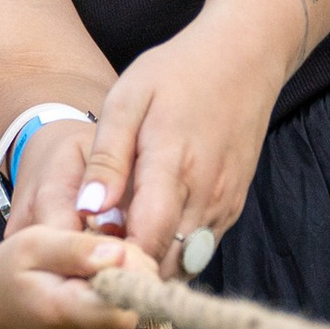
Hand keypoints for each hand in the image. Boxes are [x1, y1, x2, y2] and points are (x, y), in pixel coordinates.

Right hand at [0, 227, 145, 328]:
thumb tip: (121, 254)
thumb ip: (77, 249)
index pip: (129, 299)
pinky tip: (90, 280)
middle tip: (101, 250)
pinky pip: (122, 314)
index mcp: (67, 313)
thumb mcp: (32, 246)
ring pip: (134, 309)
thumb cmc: (4, 275)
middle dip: (131, 270)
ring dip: (124, 281)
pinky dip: (115, 293)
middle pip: (138, 304)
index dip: (131, 269)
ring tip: (90, 264)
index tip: (109, 247)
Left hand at [69, 18, 278, 276]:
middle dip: (129, 271)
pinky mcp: (233, 207)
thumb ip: (107, 158)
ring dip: (152, 266)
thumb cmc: (178, 72)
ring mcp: (224, 203)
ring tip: (116, 250)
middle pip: (165, 261)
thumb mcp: (127, 101)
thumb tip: (87, 211)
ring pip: (185, 263)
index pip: (146, 238)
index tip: (84, 262)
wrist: (245, 57)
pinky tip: (146, 233)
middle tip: (94, 261)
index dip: (116, 261)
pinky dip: (173, 253)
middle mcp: (206, 193)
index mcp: (173, 164)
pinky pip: (200, 249)